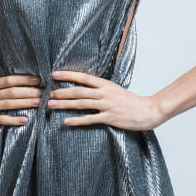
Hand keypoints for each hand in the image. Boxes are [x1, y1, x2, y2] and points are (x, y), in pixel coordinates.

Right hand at [0, 74, 41, 131]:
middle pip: (13, 91)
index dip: (24, 79)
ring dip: (26, 103)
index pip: (9, 80)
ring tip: (39, 103)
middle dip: (31, 91)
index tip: (38, 79)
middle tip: (45, 92)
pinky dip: (14, 120)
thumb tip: (13, 85)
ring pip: (9, 103)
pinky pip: (1, 119)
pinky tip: (25, 120)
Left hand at [48, 70, 164, 130]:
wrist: (147, 111)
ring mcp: (107, 105)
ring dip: (65, 104)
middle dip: (62, 92)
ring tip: (51, 105)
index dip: (68, 75)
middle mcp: (105, 93)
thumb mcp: (115, 90)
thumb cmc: (130, 101)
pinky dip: (76, 120)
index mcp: (106, 84)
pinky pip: (90, 119)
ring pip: (81, 104)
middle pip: (79, 91)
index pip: (83, 77)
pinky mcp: (109, 118)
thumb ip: (100, 88)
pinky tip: (66, 122)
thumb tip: (84, 87)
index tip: (54, 74)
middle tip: (48, 93)